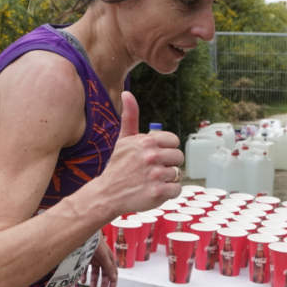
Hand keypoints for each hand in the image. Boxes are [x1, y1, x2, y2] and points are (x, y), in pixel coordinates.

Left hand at [87, 240, 117, 286]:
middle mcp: (102, 260)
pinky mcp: (85, 259)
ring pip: (95, 274)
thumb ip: (109, 267)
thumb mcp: (104, 256)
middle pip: (104, 275)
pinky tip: (83, 281)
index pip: (113, 273)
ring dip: (94, 282)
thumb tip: (114, 278)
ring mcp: (93, 260)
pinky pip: (85, 270)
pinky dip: (84, 276)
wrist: (84, 234)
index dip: (113, 282)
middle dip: (103, 284)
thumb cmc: (96, 243)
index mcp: (109, 259)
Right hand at [94, 92, 183, 215]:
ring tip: (151, 181)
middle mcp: (151, 156)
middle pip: (178, 157)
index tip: (155, 156)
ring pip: (177, 174)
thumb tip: (127, 93)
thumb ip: (130, 117)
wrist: (107, 194)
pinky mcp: (158, 192)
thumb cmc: (118, 166)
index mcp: (146, 142)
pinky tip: (154, 190)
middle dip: (168, 164)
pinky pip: (176, 189)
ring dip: (167, 179)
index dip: (166, 149)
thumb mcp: (123, 139)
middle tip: (153, 170)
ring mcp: (155, 175)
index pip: (174, 141)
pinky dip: (168, 192)